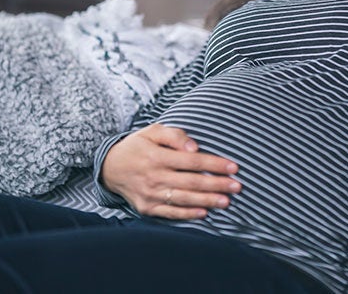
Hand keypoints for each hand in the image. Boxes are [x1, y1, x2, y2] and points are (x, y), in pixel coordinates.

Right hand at [101, 123, 241, 219]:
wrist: (109, 168)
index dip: (214, 164)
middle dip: (217, 184)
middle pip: (191, 182)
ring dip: (207, 200)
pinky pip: (170, 213)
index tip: (233, 167)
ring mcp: (150, 195)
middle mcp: (154, 177)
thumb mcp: (152, 131)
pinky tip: (204, 213)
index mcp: (157, 157)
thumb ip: (174, 136)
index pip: (192, 161)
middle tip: (238, 186)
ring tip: (227, 201)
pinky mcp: (147, 208)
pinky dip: (187, 215)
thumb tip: (194, 147)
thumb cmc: (137, 146)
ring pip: (184, 199)